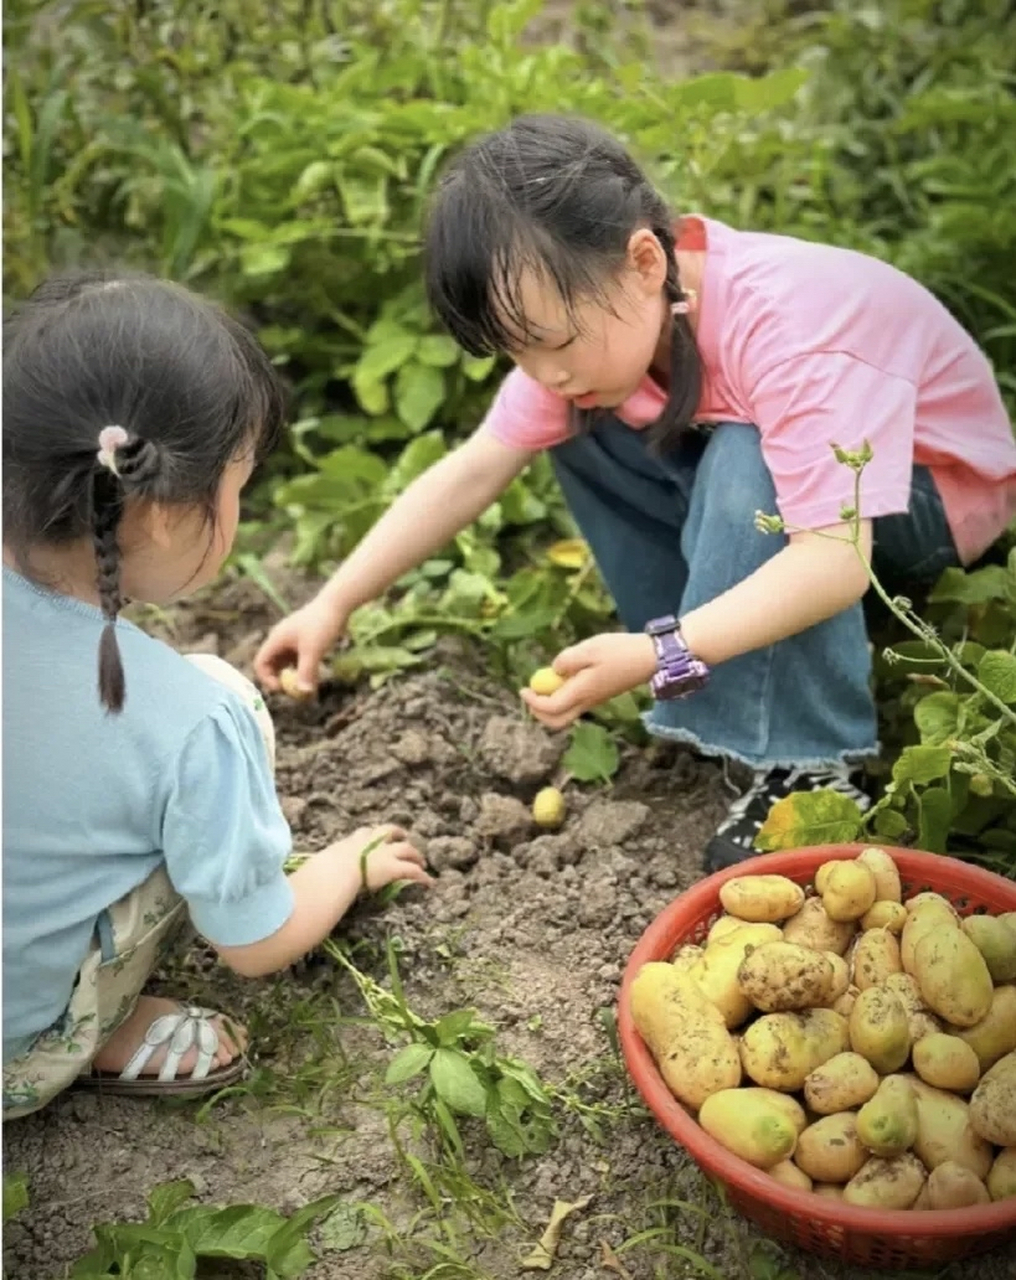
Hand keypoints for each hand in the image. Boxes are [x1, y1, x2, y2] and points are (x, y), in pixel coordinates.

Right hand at [254, 594, 347, 694]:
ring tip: (308, 687)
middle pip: (272, 665)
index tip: (283, 688)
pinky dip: (303, 669)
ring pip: (287, 663)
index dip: (267, 679)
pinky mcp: (304, 640)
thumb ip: (307, 672)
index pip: (261, 663)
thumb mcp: (313, 651)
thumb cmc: (322, 625)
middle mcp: (281, 639)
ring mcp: (292, 640)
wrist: (337, 604)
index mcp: (276, 639)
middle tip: (296, 692)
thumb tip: (303, 693)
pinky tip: (315, 676)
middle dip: (281, 680)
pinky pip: (298, 658)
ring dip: (294, 676)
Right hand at [331, 824, 432, 891]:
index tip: (374, 836)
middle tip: (403, 836)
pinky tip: (428, 882)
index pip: (364, 833)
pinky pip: (412, 870)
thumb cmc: (324, 871)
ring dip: (415, 854)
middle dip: (397, 833)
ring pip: (406, 849)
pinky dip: (421, 876)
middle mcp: (371, 843)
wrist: (335, 873)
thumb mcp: (322, 865)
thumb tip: (308, 881)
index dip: (372, 834)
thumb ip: (321, 869)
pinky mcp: (393, 867)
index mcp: (352, 842)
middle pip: (388, 831)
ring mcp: (383, 854)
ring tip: (421, 861)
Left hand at [520, 632, 656, 730]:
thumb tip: (554, 670)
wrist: (650, 658)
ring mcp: (594, 701)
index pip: (551, 707)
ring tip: (546, 683)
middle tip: (531, 693)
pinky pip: (575, 705)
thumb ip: (567, 660)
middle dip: (539, 712)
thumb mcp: (590, 649)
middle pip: (557, 721)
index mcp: (582, 692)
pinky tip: (564, 678)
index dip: (533, 702)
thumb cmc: (620, 651)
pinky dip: (562, 697)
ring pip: (565, 715)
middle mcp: (587, 702)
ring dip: (550, 705)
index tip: (523, 689)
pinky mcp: (599, 695)